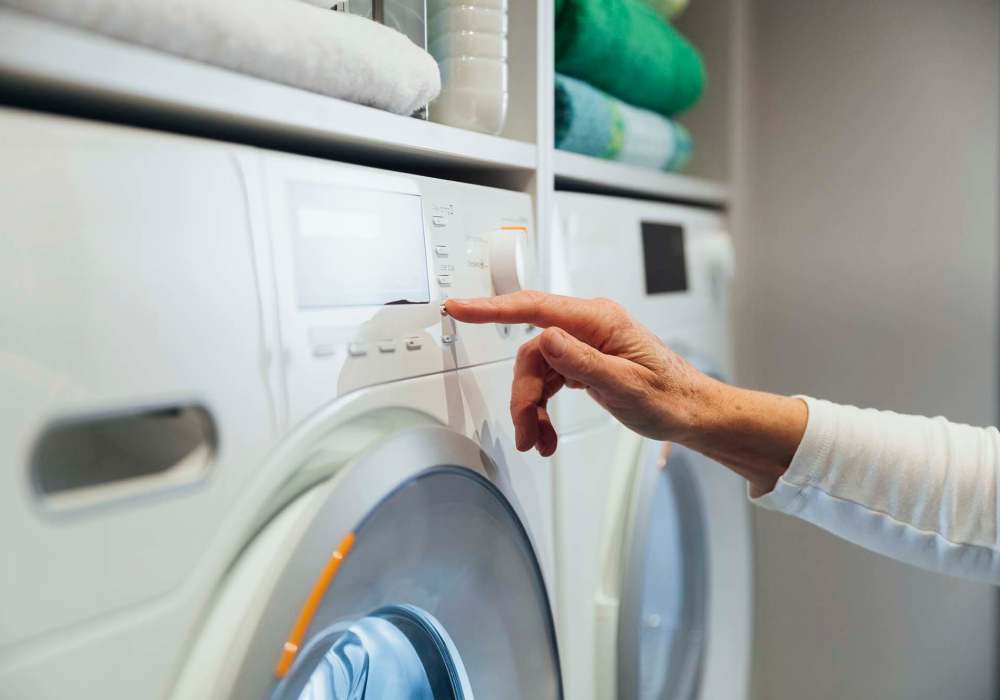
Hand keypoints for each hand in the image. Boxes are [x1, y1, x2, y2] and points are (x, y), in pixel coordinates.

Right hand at [444, 291, 713, 455]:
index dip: (492, 308)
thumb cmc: (669, 397)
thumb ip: (582, 362)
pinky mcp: (584, 361)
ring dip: (532, 407)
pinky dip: (543, 408)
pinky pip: (550, 380)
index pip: (535, 308)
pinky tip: (546, 432)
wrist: (691, 412)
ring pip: (538, 370)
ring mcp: (586, 343)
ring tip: (537, 440)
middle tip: (525, 431)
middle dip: (523, 394)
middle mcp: (589, 326)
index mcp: (599, 320)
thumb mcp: (624, 385)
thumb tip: (546, 339)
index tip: (460, 308)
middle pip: (532, 352)